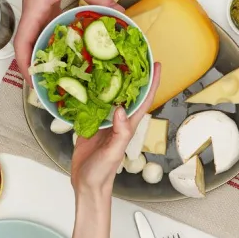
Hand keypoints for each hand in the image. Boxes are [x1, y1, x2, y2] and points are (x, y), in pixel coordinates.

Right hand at [15, 0, 116, 82]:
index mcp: (35, 10)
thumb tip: (119, 12)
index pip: (22, 43)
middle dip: (38, 68)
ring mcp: (38, 12)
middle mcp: (33, 14)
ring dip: (46, 57)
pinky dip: (55, 42)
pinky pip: (47, 30)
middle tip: (53, 83)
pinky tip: (72, 48)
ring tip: (64, 72)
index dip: (26, 64)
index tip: (34, 80)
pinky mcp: (45, 8)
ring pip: (37, 40)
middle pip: (29, 48)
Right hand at [71, 63, 160, 197]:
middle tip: (127, 53)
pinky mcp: (89, 124)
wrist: (86, 185)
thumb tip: (121, 110)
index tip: (155, 64)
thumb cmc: (102, 173)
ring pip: (108, 96)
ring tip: (105, 60)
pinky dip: (88, 92)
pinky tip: (83, 81)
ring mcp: (104, 121)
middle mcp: (118, 120)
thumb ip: (120, 133)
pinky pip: (90, 104)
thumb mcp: (113, 153)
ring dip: (108, 80)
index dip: (152, 81)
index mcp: (128, 125)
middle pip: (127, 92)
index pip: (144, 99)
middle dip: (130, 74)